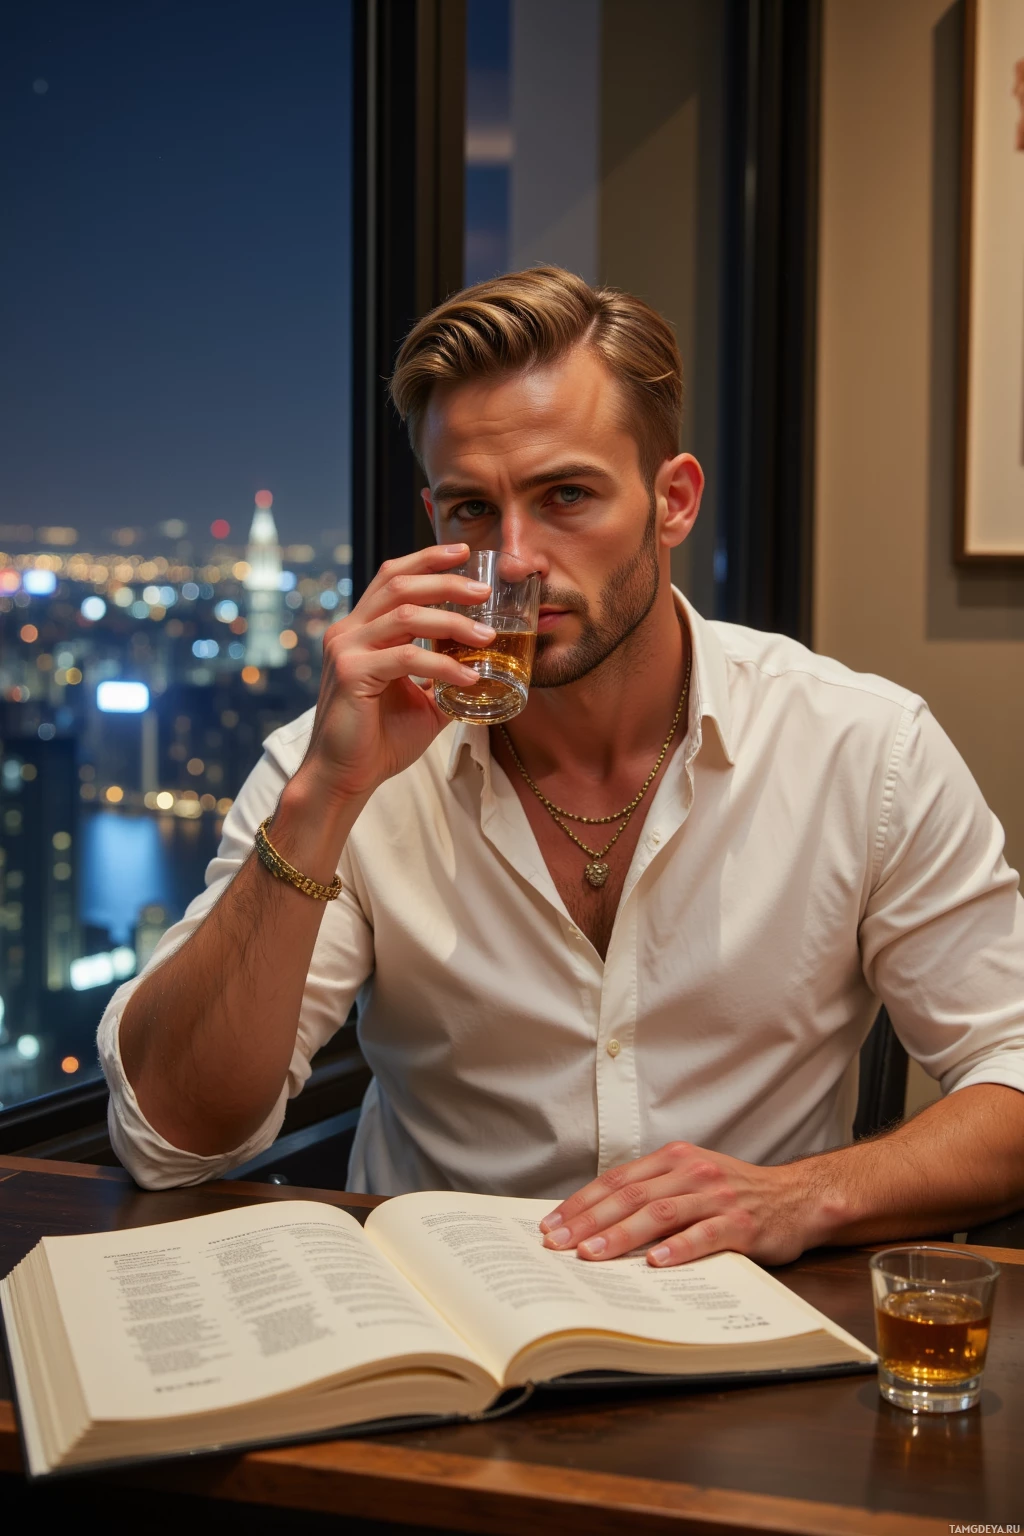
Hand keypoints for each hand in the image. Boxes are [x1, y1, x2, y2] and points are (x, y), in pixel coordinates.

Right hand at [298, 544, 494, 804]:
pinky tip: (469, 676)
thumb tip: (486, 670)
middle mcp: (349, 632)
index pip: (391, 578)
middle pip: (398, 585)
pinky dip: (443, 665)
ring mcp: (346, 650)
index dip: (426, 559)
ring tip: (487, 635)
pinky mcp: (352, 674)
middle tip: (484, 590)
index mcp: (362, 631)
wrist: (345, 777)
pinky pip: (407, 658)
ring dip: (452, 622)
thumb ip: (446, 679)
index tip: (462, 552)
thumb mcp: (423, 702)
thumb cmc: (378, 740)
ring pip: (404, 615)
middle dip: (445, 582)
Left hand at [539, 1142, 820, 1267]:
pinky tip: (656, 1262)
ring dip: (622, 1235)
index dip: (582, 1203)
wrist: (796, 1198)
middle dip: (590, 1221)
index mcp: (674, 1160)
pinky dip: (678, 1248)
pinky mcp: (741, 1224)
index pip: (617, 1181)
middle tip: (559, 1244)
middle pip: (631, 1196)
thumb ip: (652, 1193)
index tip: (551, 1225)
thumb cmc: (735, 1194)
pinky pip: (705, 1235)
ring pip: (661, 1213)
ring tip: (594, 1255)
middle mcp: (692, 1172)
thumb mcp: (691, 1181)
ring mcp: (717, 1197)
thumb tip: (595, 1222)